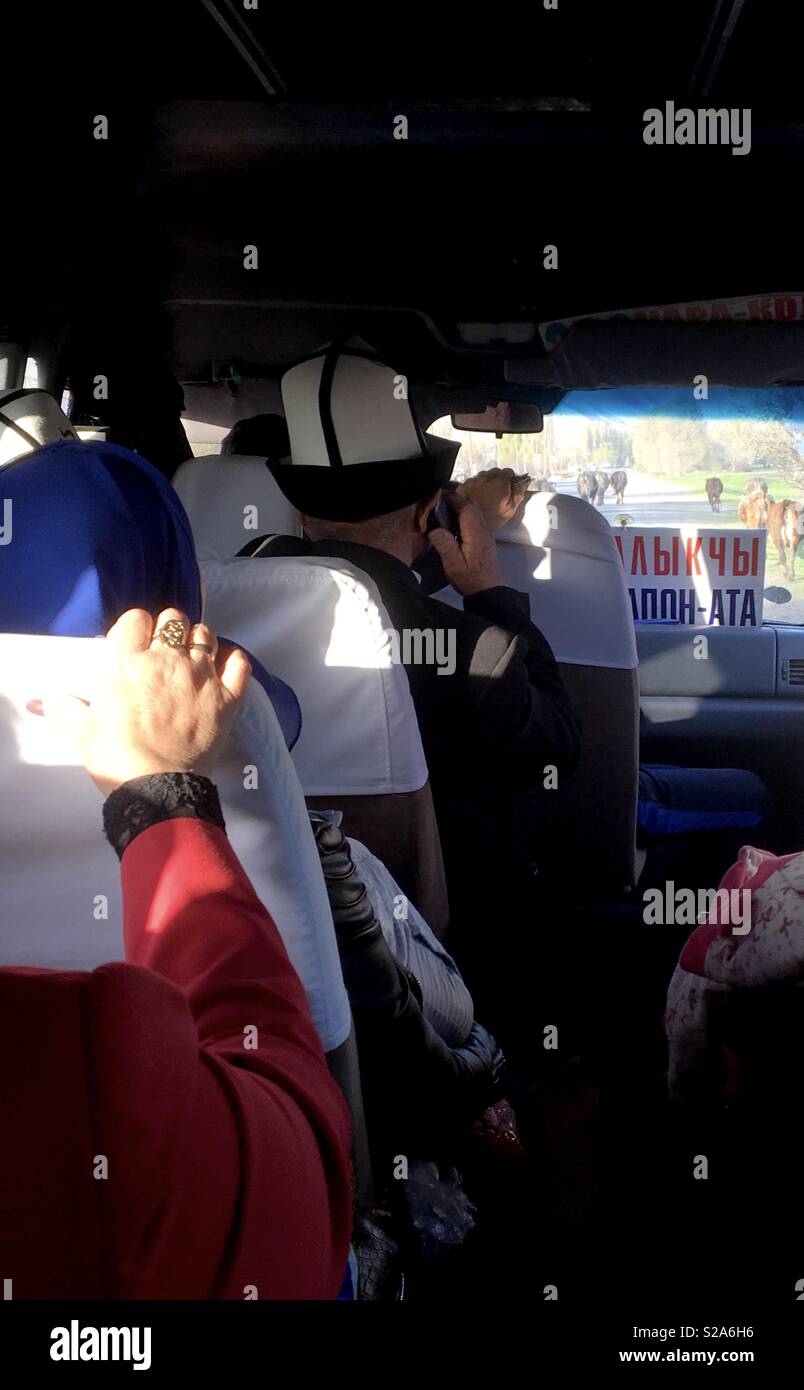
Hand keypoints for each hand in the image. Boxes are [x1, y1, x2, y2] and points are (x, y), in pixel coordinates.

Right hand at [32, 608, 250, 794]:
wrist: (156, 787)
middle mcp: (168, 659)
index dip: (136, 628)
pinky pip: (239, 664)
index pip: (137, 618)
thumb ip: (63, 708)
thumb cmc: (115, 756)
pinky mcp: (228, 698)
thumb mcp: (80, 729)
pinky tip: (225, 667)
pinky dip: (234, 660)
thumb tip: (42, 702)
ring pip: (207, 635)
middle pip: (174, 620)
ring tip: (192, 658)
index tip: (134, 643)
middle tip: (163, 651)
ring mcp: (202, 676)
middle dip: (168, 630)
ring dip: (199, 641)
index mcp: (128, 661)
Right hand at [428, 491, 505, 595]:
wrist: (488, 591)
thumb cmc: (471, 580)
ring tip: (442, 511)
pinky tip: (451, 524)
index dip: (453, 499)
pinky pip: (474, 520)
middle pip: (472, 506)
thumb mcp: (454, 565)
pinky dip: (463, 516)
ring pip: (474, 512)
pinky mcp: (484, 538)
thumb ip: (445, 545)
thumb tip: (434, 528)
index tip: (438, 496)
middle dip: (455, 500)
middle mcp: (483, 530)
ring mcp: (485, 533)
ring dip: (459, 507)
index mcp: (476, 534)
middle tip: (438, 502)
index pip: (466, 507)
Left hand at [456, 468, 529, 531]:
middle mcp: (486, 477)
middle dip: (499, 479)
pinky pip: (473, 480)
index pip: (509, 471)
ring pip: (484, 475)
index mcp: (500, 483)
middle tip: (498, 492)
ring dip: (487, 481)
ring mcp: (474, 480)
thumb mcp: (510, 510)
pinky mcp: (463, 484)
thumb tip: (524, 482)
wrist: (467, 525)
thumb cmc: (492, 519)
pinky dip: (476, 485)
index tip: (510, 487)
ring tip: (487, 495)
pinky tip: (476, 496)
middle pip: (496, 471)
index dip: (511, 479)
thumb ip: (518, 494)